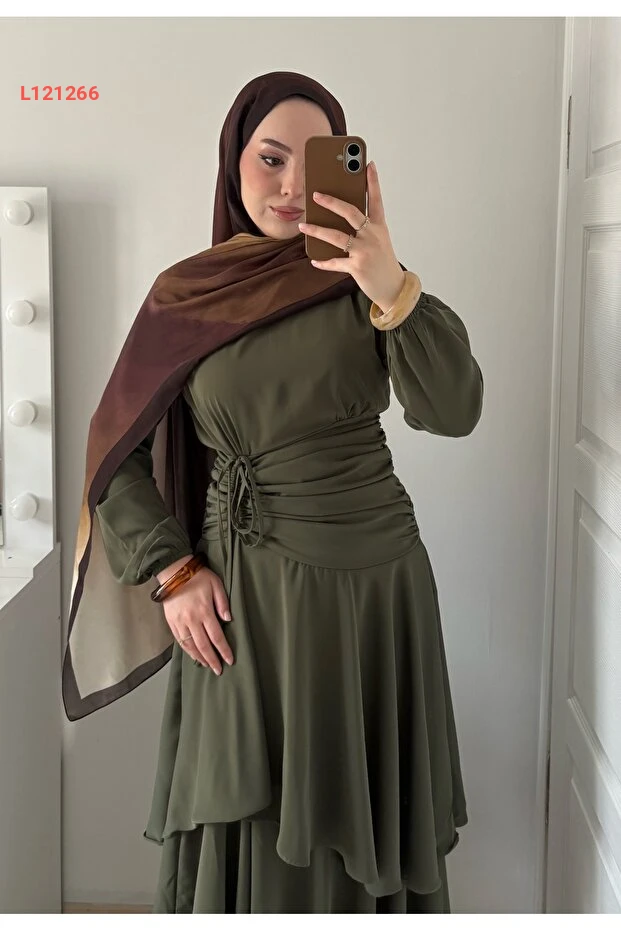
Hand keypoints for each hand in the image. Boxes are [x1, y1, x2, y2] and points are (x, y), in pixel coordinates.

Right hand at [158, 560, 233, 674]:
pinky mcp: (171, 622)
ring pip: (190, 646)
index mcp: (204, 611)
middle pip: (203, 645)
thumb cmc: (198, 576)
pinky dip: (187, 650)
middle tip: (219, 670)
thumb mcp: (216, 584)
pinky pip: (180, 641)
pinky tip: (193, 655)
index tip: (229, 660)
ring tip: (207, 665)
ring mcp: (180, 622)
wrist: (173, 571)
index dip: (223, 650)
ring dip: (199, 658)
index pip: (216, 636)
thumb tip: (228, 619)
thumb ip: (223, 603)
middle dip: (212, 660)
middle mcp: (191, 620)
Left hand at [298, 160, 405, 312]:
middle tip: (316, 194)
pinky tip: (314, 260)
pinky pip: (335, 262)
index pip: (376, 200)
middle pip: (351, 213)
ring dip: (317, 231)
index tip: (368, 164)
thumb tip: (337, 219)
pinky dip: (324, 262)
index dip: (373, 182)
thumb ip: (363, 229)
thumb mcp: (378, 242)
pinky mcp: (357, 267)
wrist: (393, 288)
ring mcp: (365, 251)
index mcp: (379, 227)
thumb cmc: (383, 263)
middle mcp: (372, 236)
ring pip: (336, 236)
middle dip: (332, 202)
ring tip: (303, 226)